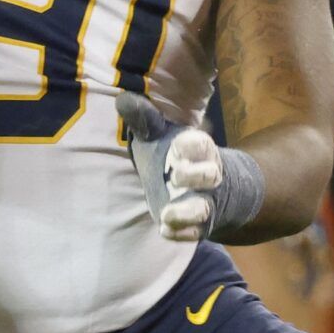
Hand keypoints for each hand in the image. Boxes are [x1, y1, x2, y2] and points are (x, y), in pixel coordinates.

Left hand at [116, 92, 263, 242]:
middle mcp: (208, 175)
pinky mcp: (200, 225)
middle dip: (196, 175)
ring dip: (188, 211)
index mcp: (199, 149)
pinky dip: (182, 233)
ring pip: (204, 208)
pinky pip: (195, 232)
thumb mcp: (159, 136)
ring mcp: (206, 202)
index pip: (202, 144)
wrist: (204, 187)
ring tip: (167, 214)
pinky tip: (166, 231)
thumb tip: (123, 100)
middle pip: (211, 175)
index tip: (179, 145)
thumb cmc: (174, 156)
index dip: (193, 145)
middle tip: (176, 175)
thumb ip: (145, 120)